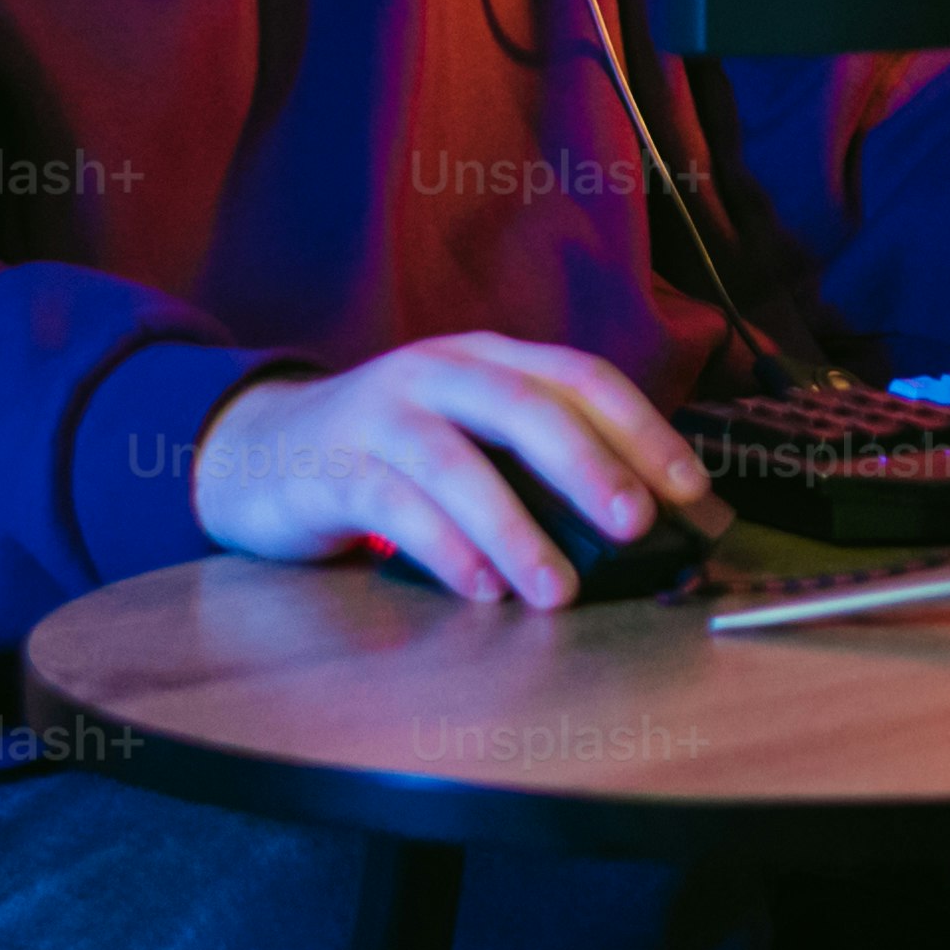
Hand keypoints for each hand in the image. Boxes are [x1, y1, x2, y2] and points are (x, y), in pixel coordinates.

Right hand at [192, 333, 714, 606]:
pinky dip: (444, 548)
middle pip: (523, 406)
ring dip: (515, 527)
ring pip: (457, 462)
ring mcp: (381, 416)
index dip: (642, 428)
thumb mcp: (469, 436)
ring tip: (558, 589)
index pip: (579, 377)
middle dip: (587, 465)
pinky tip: (480, 590)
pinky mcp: (333, 468)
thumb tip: (642, 525)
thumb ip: (537, 466)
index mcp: (488, 359)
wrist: (258, 450)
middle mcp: (437, 373)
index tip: (691, 489)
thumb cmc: (391, 454)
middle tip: (635, 524)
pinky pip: (395, 505)